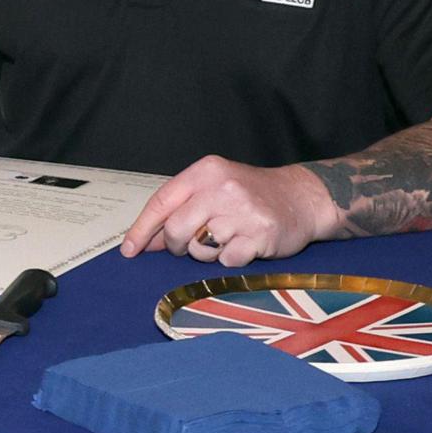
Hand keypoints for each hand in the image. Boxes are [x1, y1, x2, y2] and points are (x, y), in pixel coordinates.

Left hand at [120, 156, 334, 265]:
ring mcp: (242, 212)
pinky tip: (243, 244)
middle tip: (188, 245)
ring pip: (199, 247)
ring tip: (224, 238)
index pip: (161, 202)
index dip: (142, 228)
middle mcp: (222, 188)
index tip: (130, 249)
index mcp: (205, 172)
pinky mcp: (260, 235)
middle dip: (176, 245)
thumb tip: (146, 240)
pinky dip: (229, 258)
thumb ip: (180, 209)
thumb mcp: (213, 189)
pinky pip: (226, 260)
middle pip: (176, 229)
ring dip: (205, 251)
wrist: (302, 197)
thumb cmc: (251, 195)